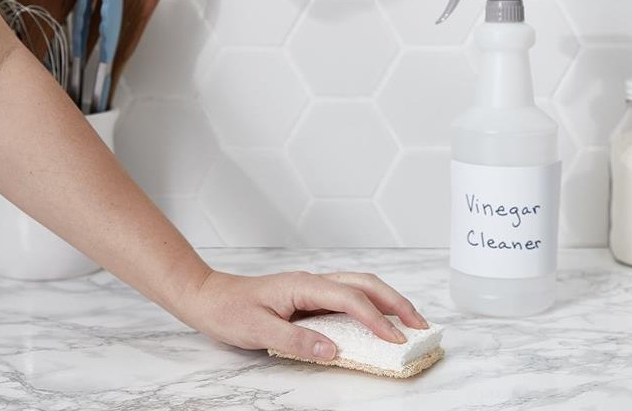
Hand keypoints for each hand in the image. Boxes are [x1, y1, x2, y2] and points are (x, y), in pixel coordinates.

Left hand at [179, 271, 429, 360]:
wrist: (210, 297)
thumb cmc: (230, 311)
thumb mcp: (258, 330)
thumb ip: (296, 340)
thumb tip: (334, 349)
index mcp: (304, 285)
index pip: (351, 299)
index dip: (377, 319)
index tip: (396, 339)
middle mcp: (314, 281)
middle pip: (367, 284)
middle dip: (397, 303)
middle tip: (420, 325)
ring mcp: (314, 287)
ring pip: (362, 286)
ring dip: (389, 301)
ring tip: (410, 321)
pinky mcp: (311, 296)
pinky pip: (349, 296)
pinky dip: (372, 305)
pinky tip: (379, 319)